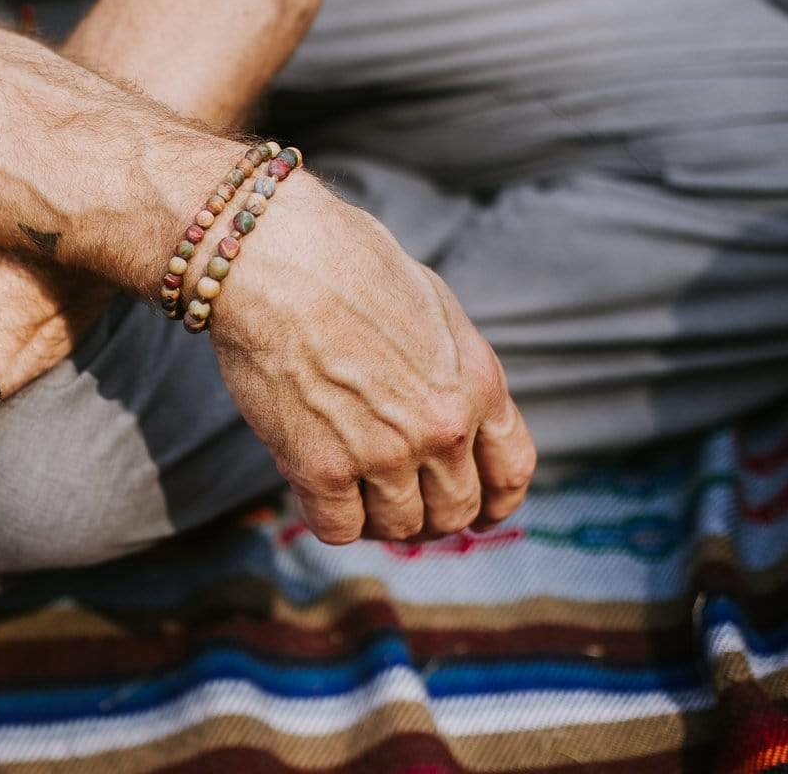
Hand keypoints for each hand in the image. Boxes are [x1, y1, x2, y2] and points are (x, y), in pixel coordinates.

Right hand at [210, 174, 536, 542]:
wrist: (276, 258)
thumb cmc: (344, 263)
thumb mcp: (433, 307)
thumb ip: (452, 369)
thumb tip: (448, 411)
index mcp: (477, 384)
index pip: (511, 473)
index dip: (494, 501)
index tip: (476, 509)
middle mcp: (442, 428)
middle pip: (455, 512)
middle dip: (431, 514)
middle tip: (399, 501)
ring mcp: (383, 452)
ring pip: (400, 528)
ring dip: (379, 519)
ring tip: (354, 491)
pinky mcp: (321, 467)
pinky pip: (339, 529)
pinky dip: (332, 518)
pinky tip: (318, 488)